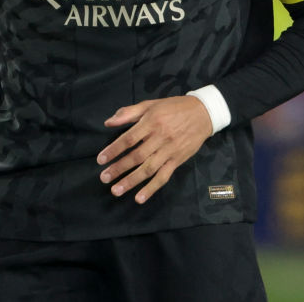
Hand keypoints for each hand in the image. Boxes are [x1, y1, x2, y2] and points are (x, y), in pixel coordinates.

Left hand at [97, 96, 212, 203]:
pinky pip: (163, 177)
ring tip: (116, 190)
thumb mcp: (151, 104)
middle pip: (136, 156)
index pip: (129, 139)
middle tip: (104, 178)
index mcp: (151, 122)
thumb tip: (108, 122)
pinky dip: (151, 188)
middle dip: (118, 168)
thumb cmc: (173, 108)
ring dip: (131, 181)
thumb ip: (129, 113)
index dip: (114, 150)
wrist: (203, 113)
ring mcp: (170, 151)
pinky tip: (139, 198)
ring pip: (148, 169)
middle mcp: (160, 137)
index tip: (100, 160)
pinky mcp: (178, 160)